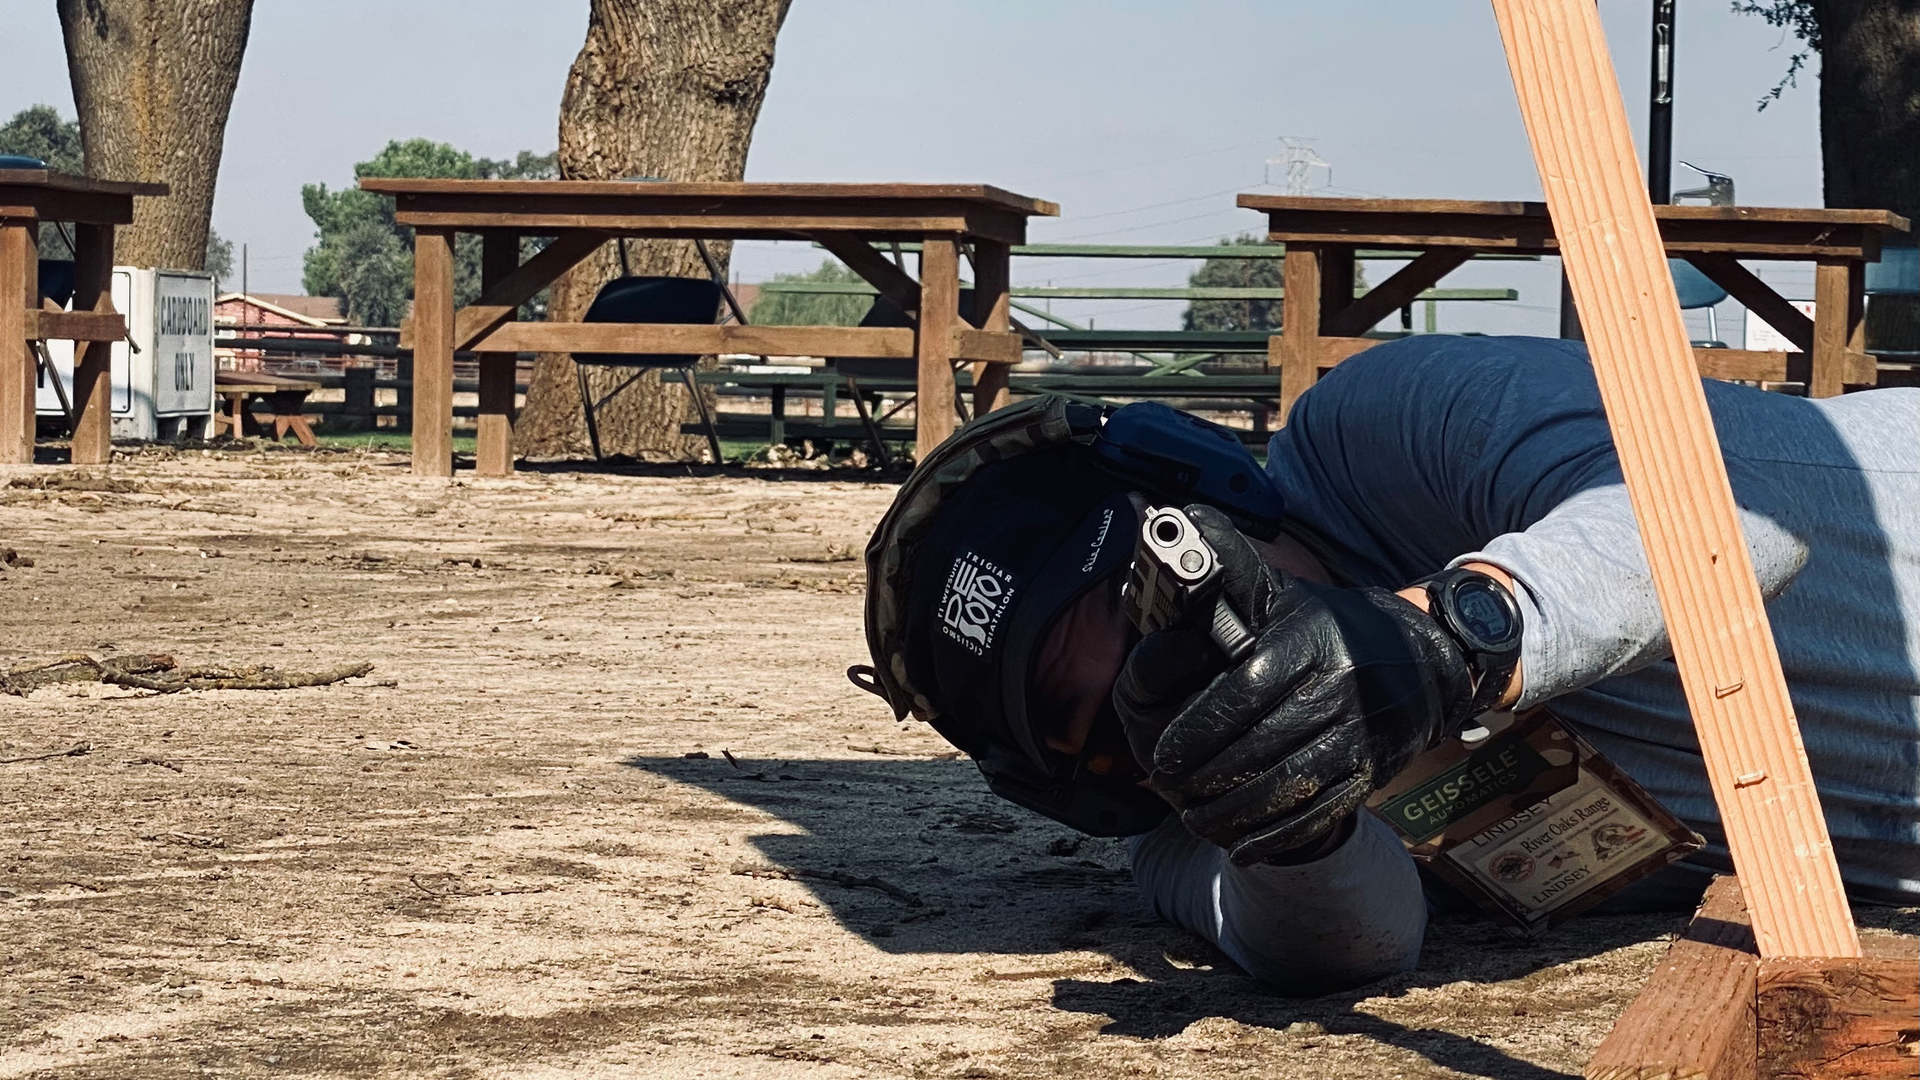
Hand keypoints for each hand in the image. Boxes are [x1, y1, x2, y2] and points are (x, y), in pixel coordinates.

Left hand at [1113, 505, 1476, 863]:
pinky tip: (1238, 843)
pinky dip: (1274, 835)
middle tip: (1168, 789)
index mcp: (1311, 642)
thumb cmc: (1326, 627)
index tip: (1161, 754)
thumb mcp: (1280, 593)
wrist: (1420, 659)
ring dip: (1231, 812)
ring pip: (1286, 786)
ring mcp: (1361, 735)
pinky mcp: (1372, 772)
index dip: (1198, 728)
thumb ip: (1228, 567)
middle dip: (1205, 776)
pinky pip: (1319, 813)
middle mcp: (1342, 688)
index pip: (1246, 690)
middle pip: (1260, 745)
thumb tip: (1179, 522)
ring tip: (1193, 816)